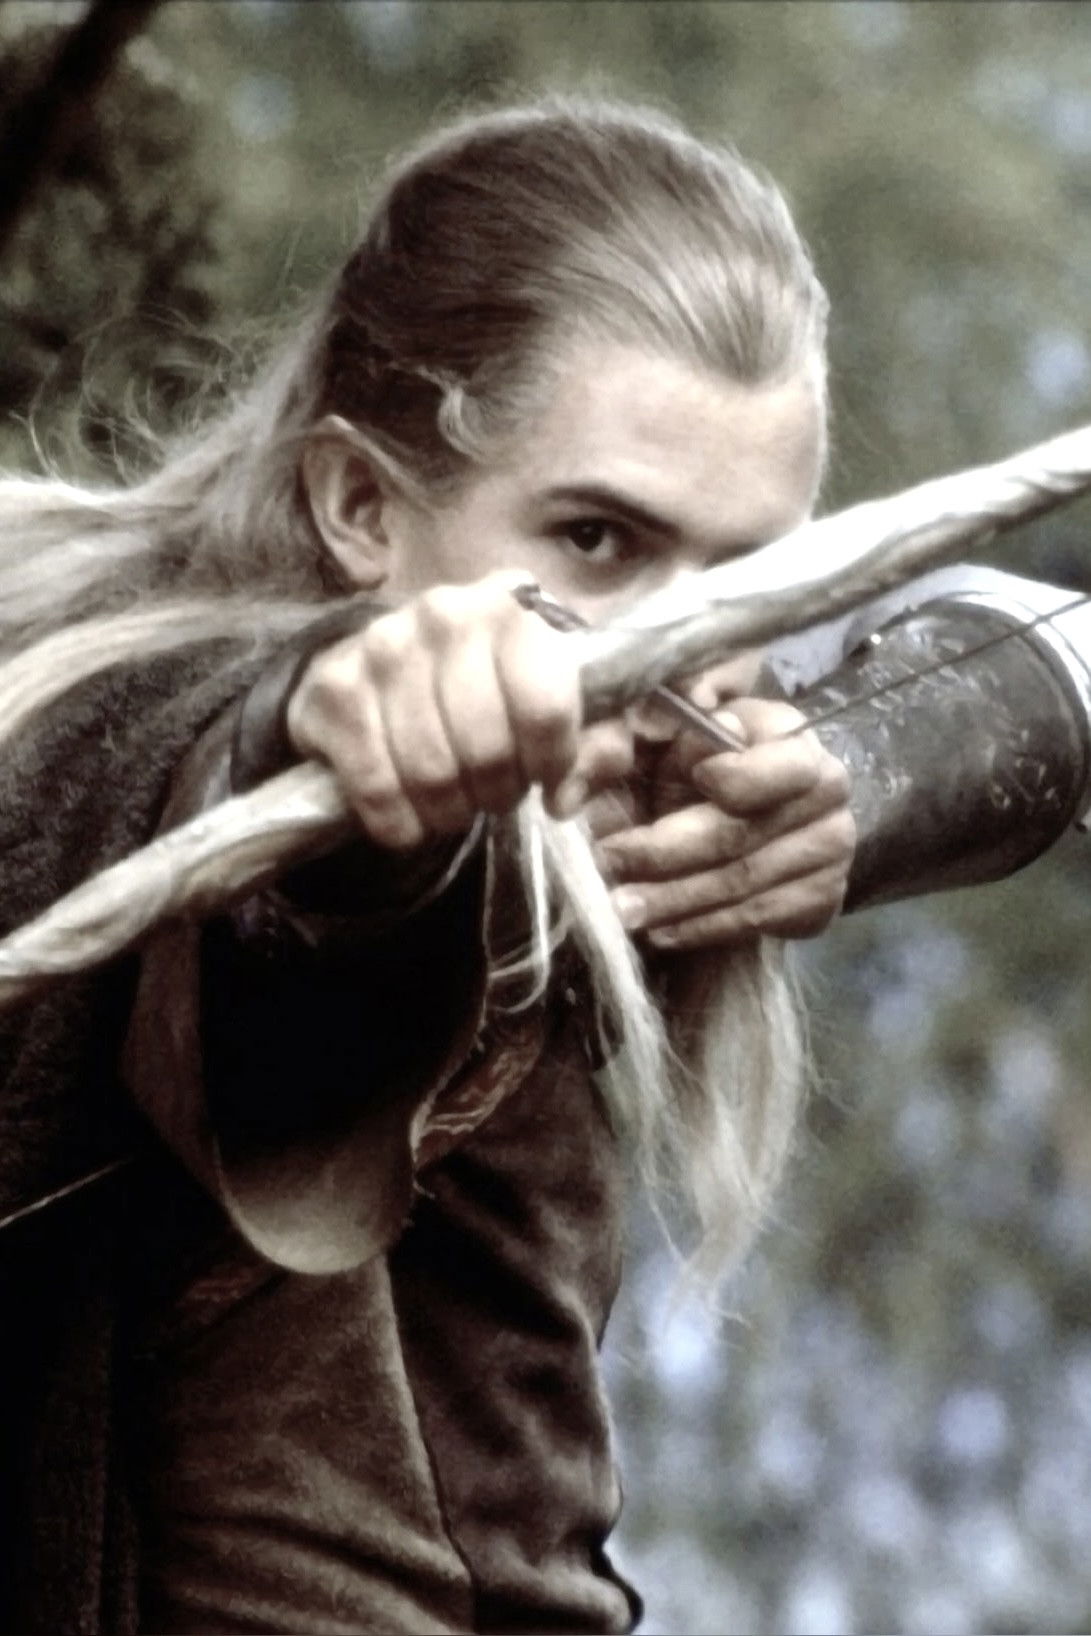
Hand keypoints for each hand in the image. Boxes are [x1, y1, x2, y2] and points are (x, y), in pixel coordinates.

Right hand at [285, 571, 633, 849]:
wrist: (385, 666)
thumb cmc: (490, 691)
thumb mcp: (564, 710)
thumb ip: (596, 750)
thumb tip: (563, 798)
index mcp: (515, 606)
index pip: (547, 707)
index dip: (552, 763)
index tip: (543, 775)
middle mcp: (447, 612)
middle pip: (488, 748)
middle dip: (497, 792)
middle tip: (491, 792)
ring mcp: (384, 645)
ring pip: (431, 773)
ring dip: (448, 811)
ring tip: (451, 800)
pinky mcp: (334, 687)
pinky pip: (376, 786)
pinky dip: (398, 823)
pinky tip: (406, 816)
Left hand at [593, 697, 854, 949]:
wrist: (748, 826)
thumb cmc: (699, 770)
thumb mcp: (679, 736)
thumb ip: (671, 720)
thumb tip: (677, 706)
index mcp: (793, 738)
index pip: (773, 764)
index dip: (730, 777)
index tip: (676, 784)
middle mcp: (827, 790)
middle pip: (740, 833)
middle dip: (664, 853)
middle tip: (609, 863)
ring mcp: (831, 849)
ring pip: (743, 884)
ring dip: (674, 900)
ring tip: (622, 908)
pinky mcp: (823, 898)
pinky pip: (757, 919)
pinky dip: (702, 928)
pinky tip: (662, 930)